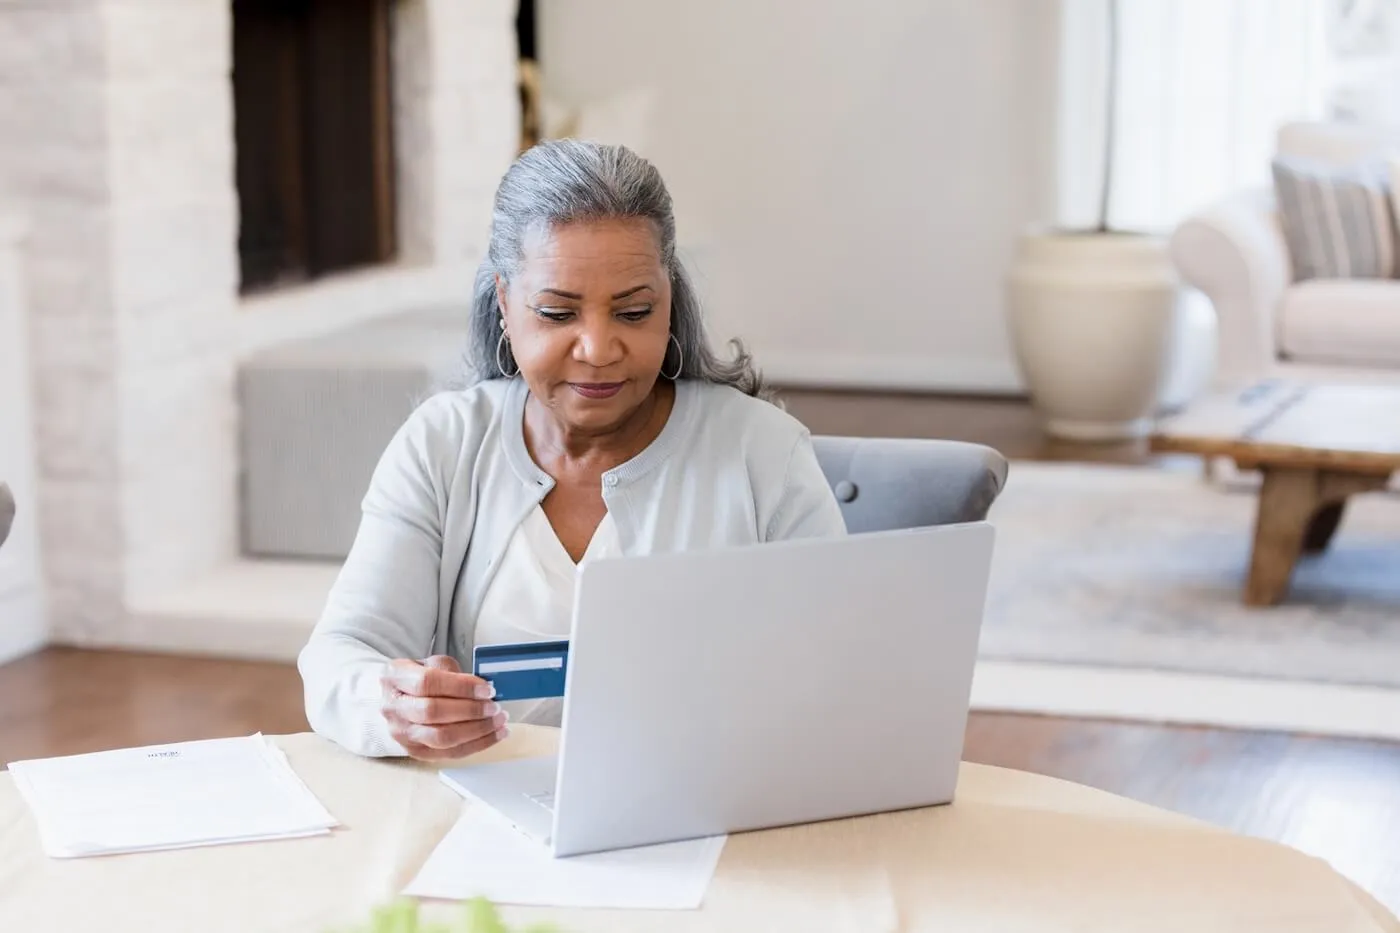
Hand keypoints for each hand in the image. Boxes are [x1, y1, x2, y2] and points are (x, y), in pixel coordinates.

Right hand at [380, 655, 508, 761]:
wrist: (399, 700)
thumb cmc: (420, 679)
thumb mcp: (432, 663)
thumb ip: (453, 672)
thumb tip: (481, 688)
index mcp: (395, 677)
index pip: (427, 683)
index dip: (460, 687)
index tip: (486, 689)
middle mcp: (394, 707)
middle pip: (433, 713)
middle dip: (471, 710)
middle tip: (494, 707)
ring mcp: (403, 733)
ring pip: (442, 738)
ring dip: (477, 730)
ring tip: (498, 721)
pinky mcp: (416, 752)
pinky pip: (450, 753)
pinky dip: (477, 745)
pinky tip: (494, 735)